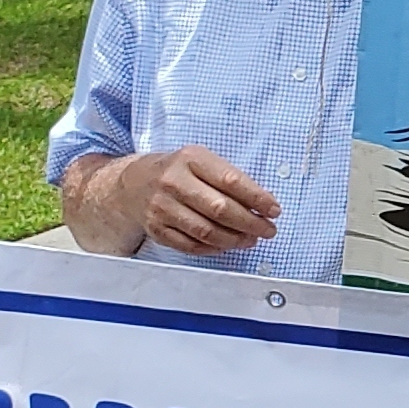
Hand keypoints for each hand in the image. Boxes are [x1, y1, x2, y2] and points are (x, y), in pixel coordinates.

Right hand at [120, 146, 279, 254]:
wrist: (134, 184)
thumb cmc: (178, 172)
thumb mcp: (201, 161)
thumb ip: (230, 178)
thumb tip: (263, 204)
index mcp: (191, 159)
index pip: (231, 180)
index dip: (257, 198)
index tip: (274, 210)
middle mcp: (174, 182)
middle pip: (220, 209)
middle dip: (250, 223)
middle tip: (268, 230)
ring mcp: (163, 207)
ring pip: (206, 231)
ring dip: (235, 239)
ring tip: (251, 239)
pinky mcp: (157, 229)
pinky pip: (191, 245)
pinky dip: (214, 248)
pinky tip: (227, 245)